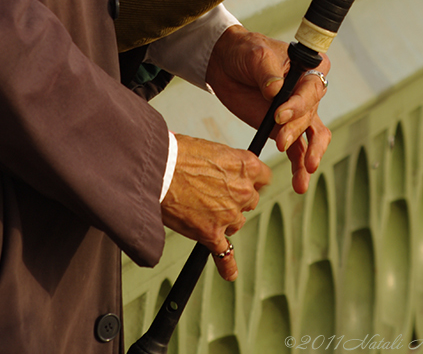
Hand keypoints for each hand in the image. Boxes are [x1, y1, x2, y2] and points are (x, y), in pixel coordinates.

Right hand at [161, 134, 270, 279]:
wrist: (159, 169)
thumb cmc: (180, 154)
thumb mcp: (213, 148)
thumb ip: (227, 163)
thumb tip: (226, 171)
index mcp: (245, 166)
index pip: (263, 178)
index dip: (251, 180)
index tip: (244, 182)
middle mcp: (242, 191)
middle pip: (250, 201)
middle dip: (236, 199)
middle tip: (215, 194)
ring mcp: (229, 214)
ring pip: (237, 223)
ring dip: (225, 220)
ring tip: (202, 210)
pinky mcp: (212, 233)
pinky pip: (224, 254)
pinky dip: (227, 265)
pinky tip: (230, 273)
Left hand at [206, 25, 331, 194]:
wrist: (226, 64)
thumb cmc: (245, 51)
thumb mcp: (255, 54)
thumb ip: (266, 71)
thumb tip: (275, 90)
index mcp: (309, 68)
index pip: (310, 90)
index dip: (298, 105)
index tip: (279, 115)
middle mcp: (308, 92)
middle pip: (310, 115)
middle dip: (295, 131)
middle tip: (280, 141)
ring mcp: (298, 112)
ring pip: (311, 136)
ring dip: (308, 155)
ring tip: (304, 173)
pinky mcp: (284, 128)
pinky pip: (297, 149)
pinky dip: (299, 166)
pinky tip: (299, 182)